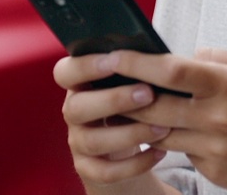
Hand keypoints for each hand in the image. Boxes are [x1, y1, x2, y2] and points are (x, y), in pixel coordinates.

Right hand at [53, 55, 174, 194]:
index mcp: (80, 85)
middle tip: (148, 93)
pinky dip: (135, 164)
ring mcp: (78, 142)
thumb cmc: (132, 104)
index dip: (85, 66)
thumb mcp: (129, 84)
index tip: (115, 60)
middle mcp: (73, 112)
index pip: (64, 72)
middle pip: (76, 107)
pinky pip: (106, 171)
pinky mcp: (89, 169)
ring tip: (162, 126)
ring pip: (92, 141)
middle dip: (113, 100)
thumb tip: (158, 54)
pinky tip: (159, 152)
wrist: (125, 150)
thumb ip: (134, 70)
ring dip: (130, 133)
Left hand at [102, 48, 226, 194]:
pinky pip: (182, 153)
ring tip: (127, 105)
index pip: (172, 71)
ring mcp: (215, 149)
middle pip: (153, 106)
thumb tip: (184, 55)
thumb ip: (219, 60)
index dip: (137, 62)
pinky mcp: (214, 173)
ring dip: (142, 120)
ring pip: (160, 134)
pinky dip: (175, 140)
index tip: (113, 54)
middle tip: (104, 83)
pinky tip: (174, 130)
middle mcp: (218, 119)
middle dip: (125, 95)